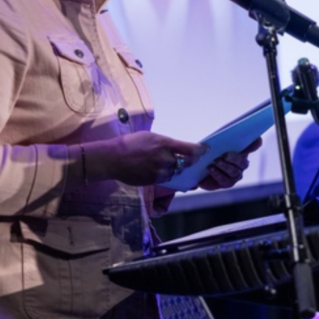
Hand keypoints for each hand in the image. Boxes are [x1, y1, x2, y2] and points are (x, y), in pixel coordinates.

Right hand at [83, 132, 205, 186]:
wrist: (114, 158)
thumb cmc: (130, 143)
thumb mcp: (150, 137)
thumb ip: (165, 144)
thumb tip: (176, 148)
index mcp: (165, 144)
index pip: (191, 149)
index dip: (200, 151)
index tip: (204, 150)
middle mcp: (166, 159)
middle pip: (186, 163)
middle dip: (189, 161)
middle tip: (190, 159)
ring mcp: (161, 172)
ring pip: (175, 172)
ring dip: (174, 169)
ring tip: (163, 163)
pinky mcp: (155, 181)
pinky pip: (166, 178)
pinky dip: (165, 174)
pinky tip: (156, 169)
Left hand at [197, 137, 262, 190]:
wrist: (197, 168)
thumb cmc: (208, 150)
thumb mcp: (212, 141)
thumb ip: (217, 138)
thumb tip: (216, 141)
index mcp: (241, 148)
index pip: (253, 144)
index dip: (256, 142)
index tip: (257, 139)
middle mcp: (241, 162)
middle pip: (242, 161)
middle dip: (234, 158)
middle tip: (224, 155)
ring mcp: (236, 174)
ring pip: (234, 171)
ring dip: (224, 166)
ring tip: (215, 161)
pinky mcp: (228, 183)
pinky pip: (225, 180)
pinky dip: (218, 174)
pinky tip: (210, 168)